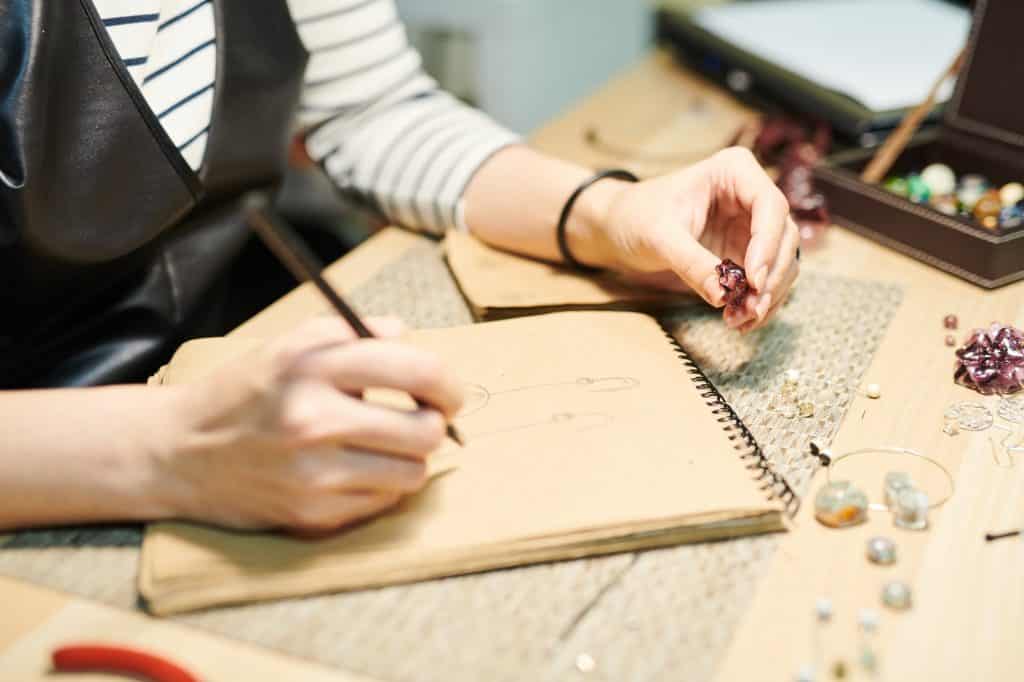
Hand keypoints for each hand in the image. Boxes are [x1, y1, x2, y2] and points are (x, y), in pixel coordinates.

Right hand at [158, 317, 463, 532]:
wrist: (176, 452)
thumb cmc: (243, 392)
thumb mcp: (288, 344)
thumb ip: (352, 332)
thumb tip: (407, 336)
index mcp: (312, 366)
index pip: (416, 369)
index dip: (447, 381)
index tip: (446, 390)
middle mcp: (314, 419)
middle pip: (426, 431)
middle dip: (436, 424)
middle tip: (424, 419)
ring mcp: (314, 473)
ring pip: (414, 473)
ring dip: (410, 458)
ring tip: (385, 445)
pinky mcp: (312, 514)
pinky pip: (384, 501)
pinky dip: (382, 485)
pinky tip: (356, 469)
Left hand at [579, 147, 799, 331]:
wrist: (621, 227)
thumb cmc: (636, 217)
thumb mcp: (659, 237)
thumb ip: (690, 263)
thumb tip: (722, 297)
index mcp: (734, 171)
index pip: (770, 206)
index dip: (768, 244)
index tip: (753, 280)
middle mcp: (751, 195)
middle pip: (784, 236)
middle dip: (771, 277)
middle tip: (751, 309)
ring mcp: (753, 225)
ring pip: (782, 261)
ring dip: (768, 295)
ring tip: (739, 321)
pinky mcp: (747, 252)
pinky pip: (766, 279)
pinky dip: (758, 302)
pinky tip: (739, 320)